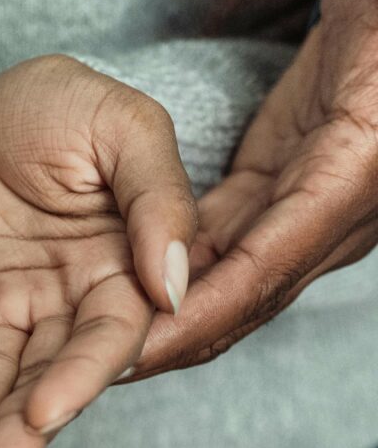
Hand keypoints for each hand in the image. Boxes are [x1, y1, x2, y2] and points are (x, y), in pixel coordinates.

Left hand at [0, 55, 196, 447]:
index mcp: (118, 272)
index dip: (77, 377)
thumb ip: (155, 196)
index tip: (45, 415)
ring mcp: (7, 311)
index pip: (104, 337)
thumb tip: (171, 283)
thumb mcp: (121, 125)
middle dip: (17, 431)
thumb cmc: (66, 102)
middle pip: (42, 377)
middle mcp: (63, 306)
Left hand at [134, 0, 377, 376]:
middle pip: (233, 300)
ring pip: (220, 281)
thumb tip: (280, 229)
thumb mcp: (372, 76)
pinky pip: (217, 246)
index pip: (255, 281)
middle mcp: (327, 222)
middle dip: (165, 341)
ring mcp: (301, 210)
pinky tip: (124, 287)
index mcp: (347, 195)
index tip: (126, 358)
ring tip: (97, 342)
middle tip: (97, 372)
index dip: (189, 324)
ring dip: (160, 315)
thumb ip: (331, 165)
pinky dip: (170, 272)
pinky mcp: (273, 189)